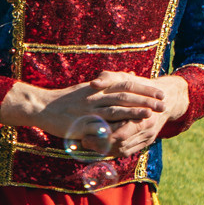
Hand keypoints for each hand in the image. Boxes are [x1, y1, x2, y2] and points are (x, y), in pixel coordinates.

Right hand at [23, 74, 187, 148]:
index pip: (126, 85)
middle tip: (162, 104)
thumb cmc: (65, 99)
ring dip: (134, 112)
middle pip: (125, 96)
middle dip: (145, 100)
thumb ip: (111, 81)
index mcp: (98, 87)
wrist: (41, 107)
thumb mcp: (89, 87)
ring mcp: (88, 110)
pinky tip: (126, 131)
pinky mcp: (81, 123)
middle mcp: (95, 97)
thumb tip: (131, 73)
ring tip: (150, 115)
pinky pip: (100, 126)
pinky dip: (114, 128)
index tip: (159, 92)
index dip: (144, 88)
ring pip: (115, 109)